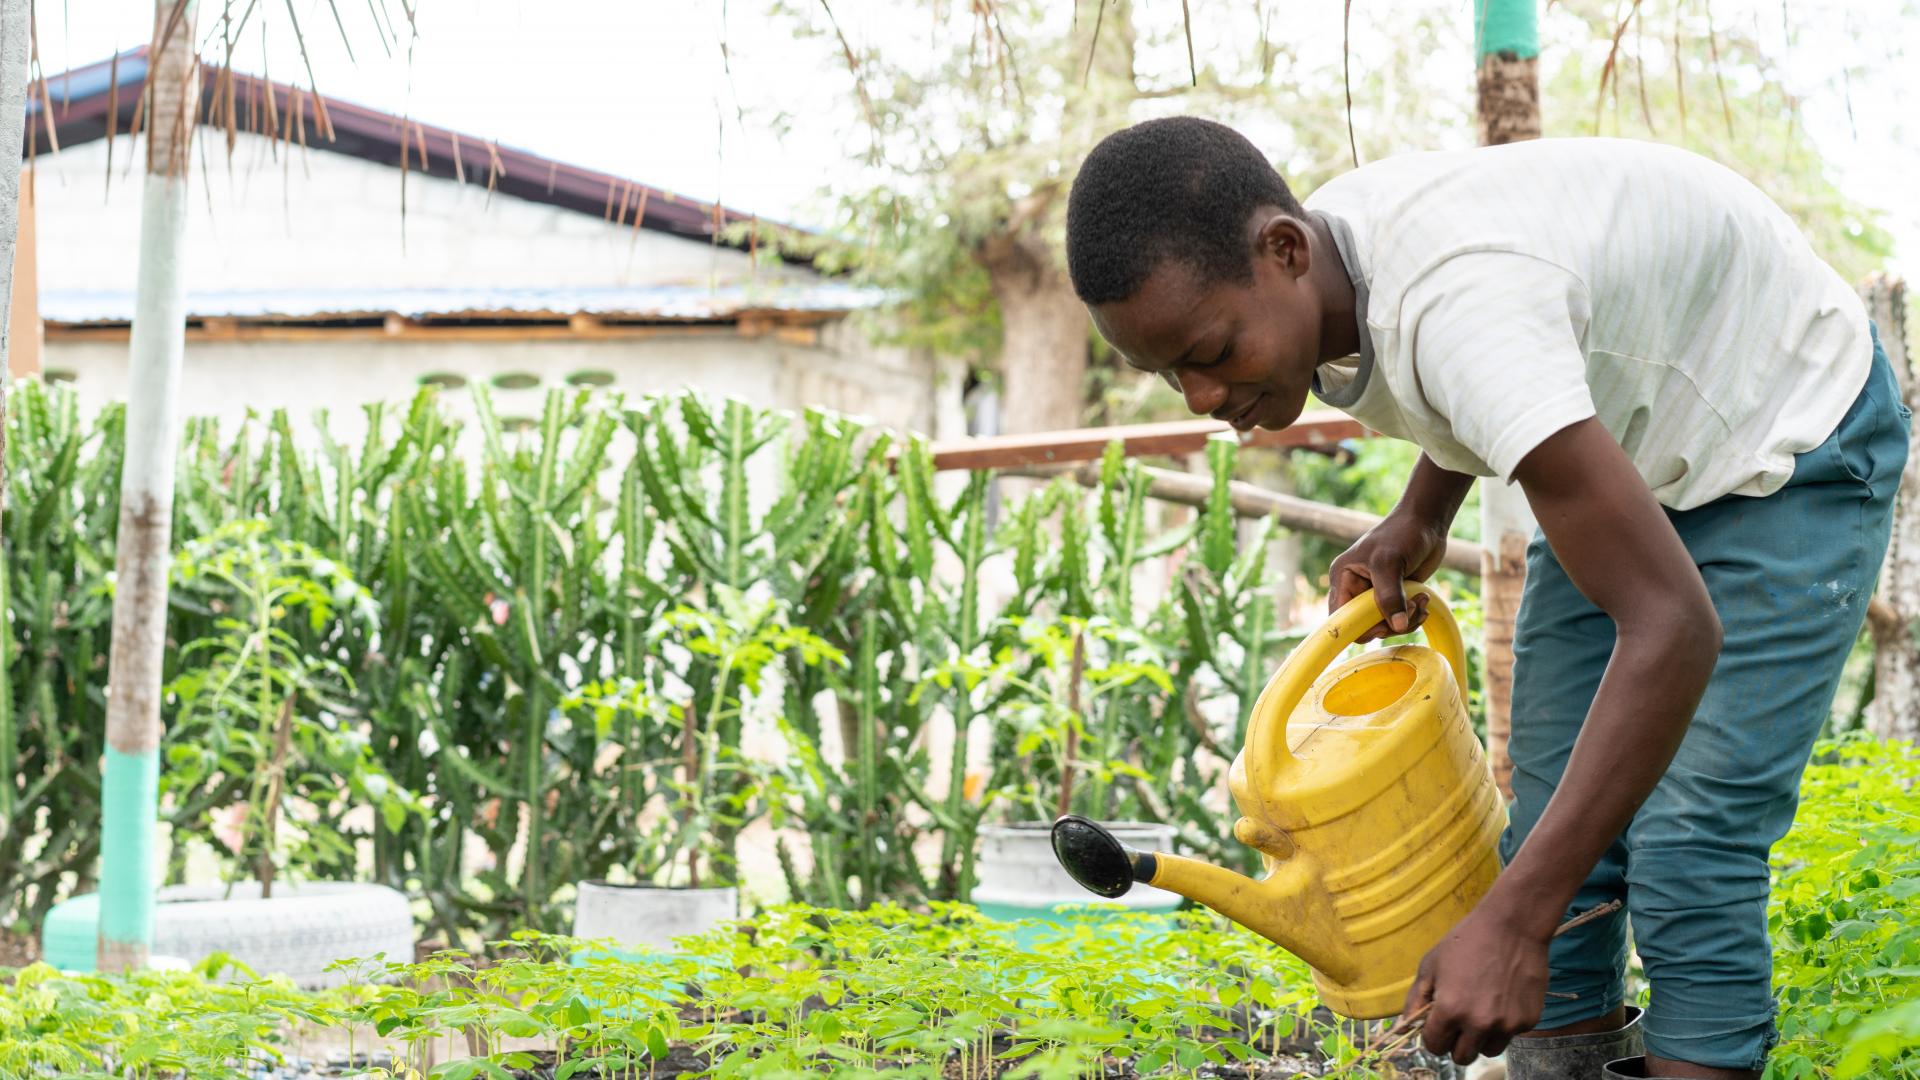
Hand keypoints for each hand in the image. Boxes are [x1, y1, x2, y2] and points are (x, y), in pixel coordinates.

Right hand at [1328, 510, 1449, 641]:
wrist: (1426, 522)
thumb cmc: (1402, 533)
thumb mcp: (1390, 562)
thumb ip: (1390, 596)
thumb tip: (1397, 626)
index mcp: (1344, 579)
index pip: (1341, 618)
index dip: (1360, 627)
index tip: (1384, 623)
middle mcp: (1356, 589)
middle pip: (1365, 626)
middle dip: (1390, 622)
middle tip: (1411, 606)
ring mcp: (1376, 595)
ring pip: (1386, 626)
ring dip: (1407, 619)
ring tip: (1421, 599)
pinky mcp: (1395, 597)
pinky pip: (1400, 620)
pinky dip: (1414, 616)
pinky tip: (1424, 599)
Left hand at [1404, 904, 1550, 1063]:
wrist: (1512, 926)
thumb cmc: (1466, 942)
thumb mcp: (1431, 966)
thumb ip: (1416, 1000)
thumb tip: (1405, 1026)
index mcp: (1450, 1010)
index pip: (1434, 1047)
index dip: (1433, 1037)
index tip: (1437, 1026)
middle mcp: (1478, 1023)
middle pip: (1462, 1057)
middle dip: (1455, 1043)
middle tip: (1458, 1023)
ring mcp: (1506, 1024)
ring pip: (1487, 1050)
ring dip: (1481, 1038)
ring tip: (1481, 1010)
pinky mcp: (1528, 1021)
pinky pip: (1510, 1035)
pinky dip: (1503, 1024)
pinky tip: (1501, 998)